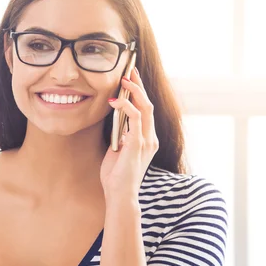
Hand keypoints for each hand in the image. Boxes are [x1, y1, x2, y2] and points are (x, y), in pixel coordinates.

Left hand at [99, 66, 158, 201]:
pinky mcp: (137, 145)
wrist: (119, 194)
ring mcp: (146, 141)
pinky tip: (115, 100)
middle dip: (139, 86)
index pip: (146, 110)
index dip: (140, 93)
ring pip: (145, 108)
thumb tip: (115, 121)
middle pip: (148, 104)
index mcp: (147, 139)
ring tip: (123, 80)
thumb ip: (120, 136)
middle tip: (130, 70)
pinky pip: (135, 119)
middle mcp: (150, 138)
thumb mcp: (117, 151)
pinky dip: (125, 106)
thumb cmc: (116, 176)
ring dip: (134, 91)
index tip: (131, 78)